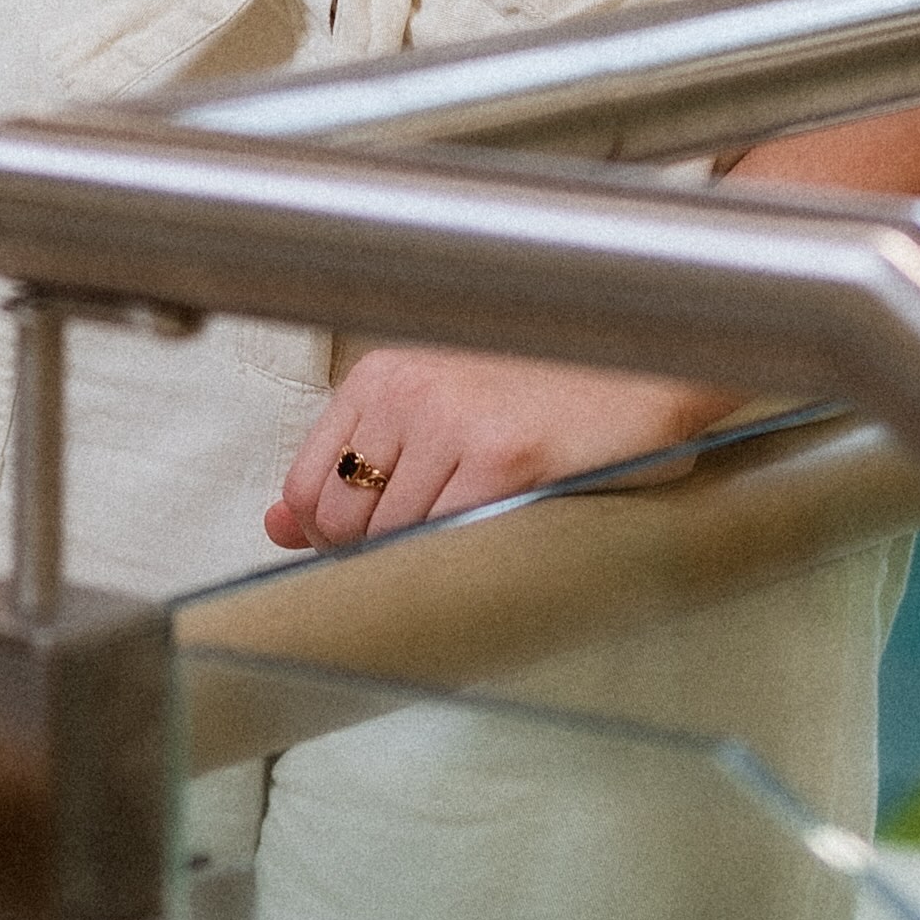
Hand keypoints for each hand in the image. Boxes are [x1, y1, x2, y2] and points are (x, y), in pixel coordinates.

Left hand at [267, 347, 729, 550]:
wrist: (641, 361)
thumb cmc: (542, 386)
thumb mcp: (433, 408)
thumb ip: (352, 462)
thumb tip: (278, 526)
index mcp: (383, 374)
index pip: (306, 486)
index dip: (330, 535)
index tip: (370, 543)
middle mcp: (409, 392)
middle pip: (342, 520)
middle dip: (374, 553)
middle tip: (430, 546)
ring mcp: (455, 424)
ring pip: (392, 537)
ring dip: (425, 556)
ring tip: (473, 530)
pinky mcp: (505, 460)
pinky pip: (446, 539)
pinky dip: (459, 558)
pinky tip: (493, 535)